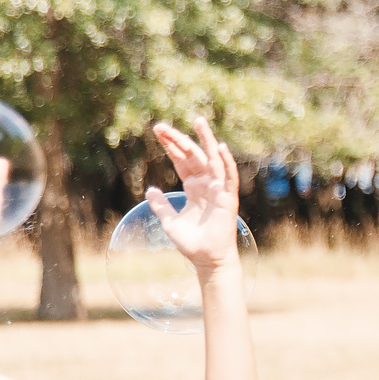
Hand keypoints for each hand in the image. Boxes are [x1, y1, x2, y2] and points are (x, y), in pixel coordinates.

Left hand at [150, 119, 243, 270]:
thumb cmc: (191, 242)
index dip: (171, 147)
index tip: (158, 132)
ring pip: (212, 159)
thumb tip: (150, 189)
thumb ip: (160, 205)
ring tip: (198, 121)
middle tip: (161, 126)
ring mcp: (218, 189)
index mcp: (194, 188)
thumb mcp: (169, 221)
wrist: (207, 259)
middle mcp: (207, 184)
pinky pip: (228, 176)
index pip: (182, 161)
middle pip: (193, 155)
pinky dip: (225, 162)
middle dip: (178, 140)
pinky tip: (219, 148)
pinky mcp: (227, 198)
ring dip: (206, 140)